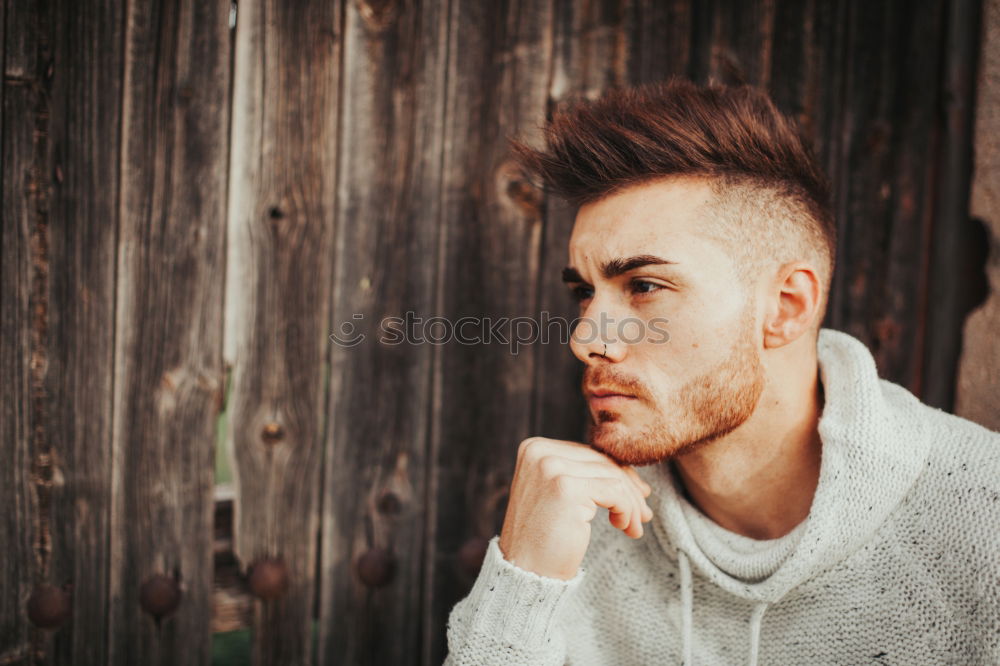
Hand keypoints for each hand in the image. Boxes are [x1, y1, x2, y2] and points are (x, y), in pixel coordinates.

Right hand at [497, 436, 653, 579]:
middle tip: (644, 515)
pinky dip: (626, 510)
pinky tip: (623, 527)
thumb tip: (629, 472)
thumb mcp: (561, 496)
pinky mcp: (566, 488)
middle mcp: (540, 453)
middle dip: (629, 490)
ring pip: (612, 477)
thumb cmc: (544, 538)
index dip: (618, 474)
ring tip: (634, 527)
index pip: (589, 454)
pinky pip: (614, 492)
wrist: (526, 572)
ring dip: (631, 505)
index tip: (639, 495)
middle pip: (602, 462)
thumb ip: (583, 475)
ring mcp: (551, 468)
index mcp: (535, 448)